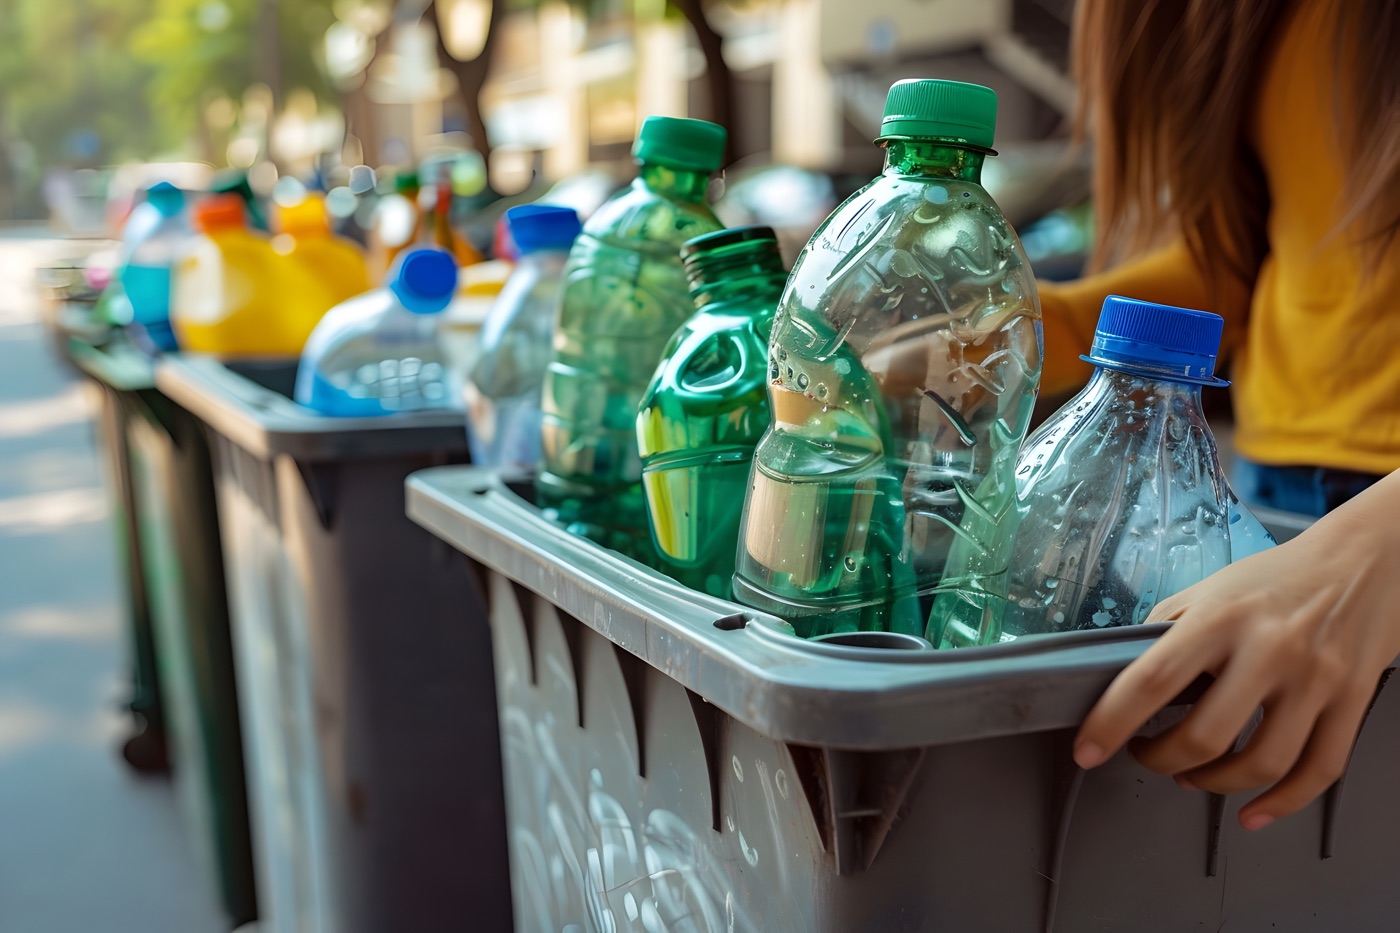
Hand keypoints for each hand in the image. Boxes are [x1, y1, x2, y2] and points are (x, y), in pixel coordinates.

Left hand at [1072, 470, 1399, 829]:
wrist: (1364, 561)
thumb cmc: (1276, 577)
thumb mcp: (1208, 589)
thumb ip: (1166, 630)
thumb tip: (1122, 673)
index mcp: (1222, 617)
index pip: (1154, 679)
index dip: (1112, 722)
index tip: (1088, 749)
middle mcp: (1270, 649)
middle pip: (1206, 736)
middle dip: (1161, 760)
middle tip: (1146, 756)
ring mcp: (1316, 679)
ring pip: (1261, 763)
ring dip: (1213, 784)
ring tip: (1190, 777)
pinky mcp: (1353, 701)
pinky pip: (1317, 771)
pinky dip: (1282, 803)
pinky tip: (1254, 811)